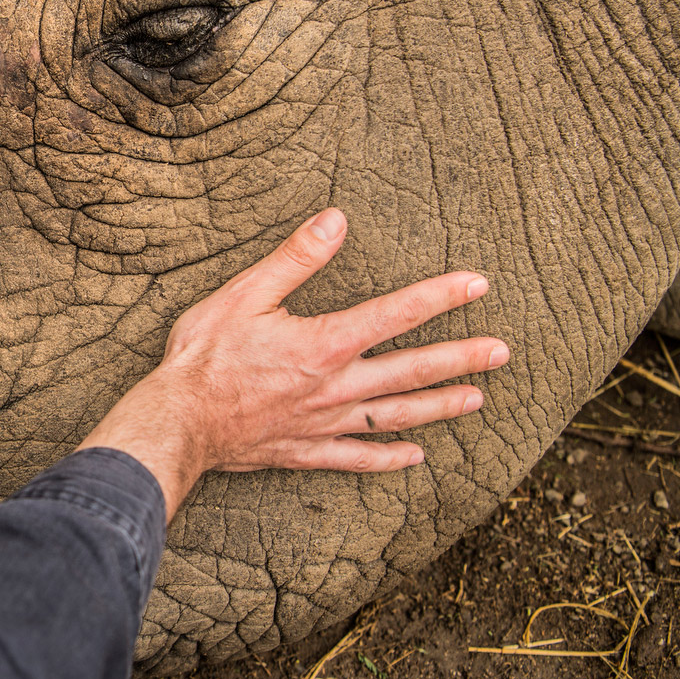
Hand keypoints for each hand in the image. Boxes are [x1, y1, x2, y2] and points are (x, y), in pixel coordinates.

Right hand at [77, 208, 508, 519]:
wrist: (176, 423)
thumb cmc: (204, 355)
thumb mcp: (245, 294)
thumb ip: (295, 258)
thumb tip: (335, 220)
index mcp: (324, 343)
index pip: (397, 314)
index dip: (440, 296)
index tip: (477, 284)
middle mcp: (335, 386)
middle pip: (411, 370)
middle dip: (460, 358)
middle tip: (502, 351)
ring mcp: (323, 423)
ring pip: (396, 416)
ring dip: (439, 406)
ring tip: (477, 399)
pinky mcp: (304, 450)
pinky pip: (356, 458)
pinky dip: (388, 458)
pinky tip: (415, 457)